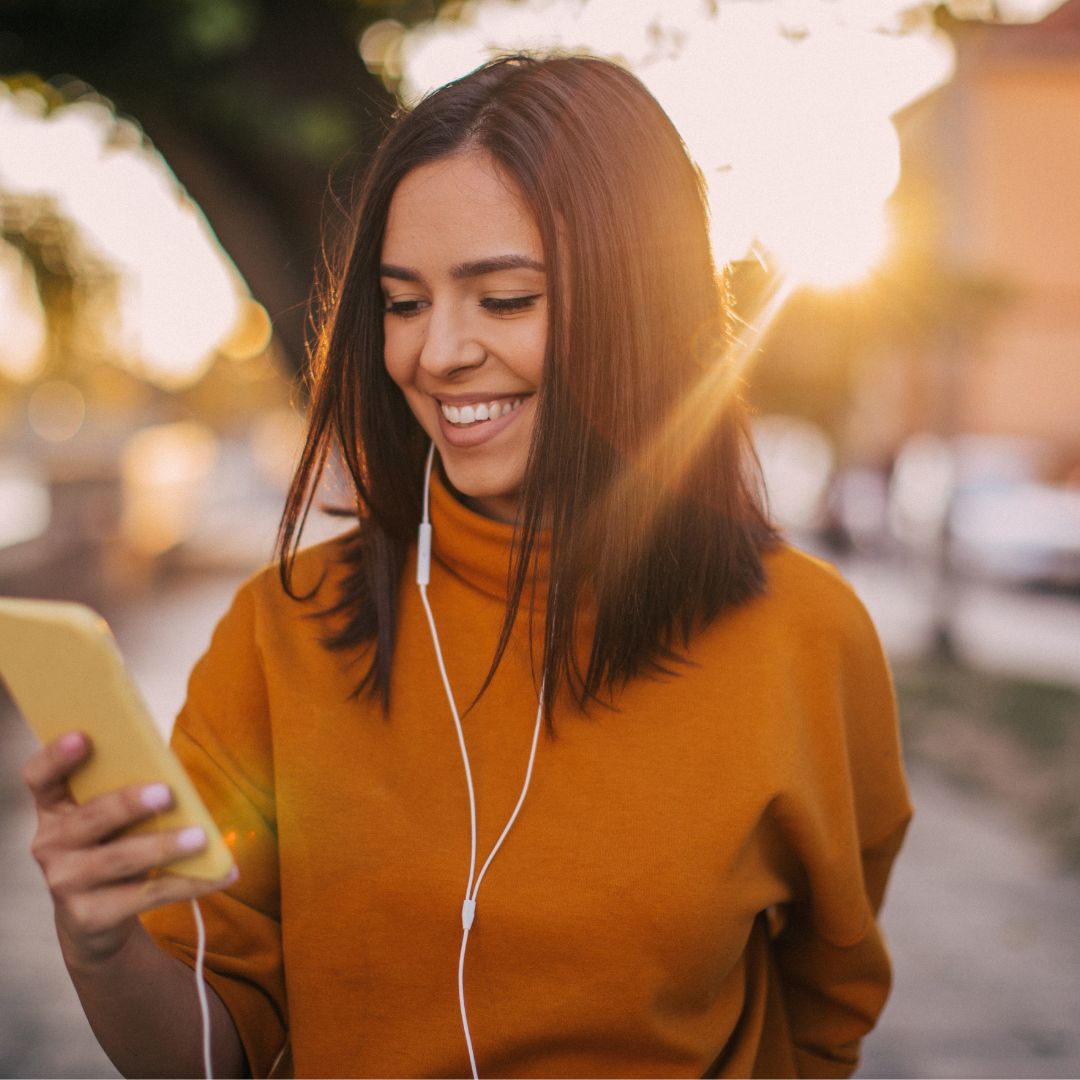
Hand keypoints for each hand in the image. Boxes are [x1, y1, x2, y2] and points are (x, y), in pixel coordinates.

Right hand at [22, 730, 236, 970]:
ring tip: (200, 837)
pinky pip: (145, 896)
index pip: (39, 777)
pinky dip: (189, 883)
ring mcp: (66, 882)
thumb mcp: (109, 819)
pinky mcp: (89, 915)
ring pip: (118, 859)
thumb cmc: (110, 846)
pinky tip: (221, 873)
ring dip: (163, 846)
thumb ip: (125, 792)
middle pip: (89, 818)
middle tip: (167, 793)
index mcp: (55, 808)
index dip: (56, 757)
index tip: (83, 736)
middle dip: (128, 803)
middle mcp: (51, 843)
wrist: (94, 917)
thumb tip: (174, 773)